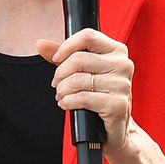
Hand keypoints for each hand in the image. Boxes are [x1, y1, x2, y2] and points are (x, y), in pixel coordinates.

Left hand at [38, 28, 135, 153]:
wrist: (116, 127)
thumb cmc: (99, 95)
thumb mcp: (83, 71)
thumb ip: (64, 56)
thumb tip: (41, 44)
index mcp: (117, 51)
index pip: (88, 36)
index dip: (66, 46)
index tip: (56, 58)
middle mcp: (123, 64)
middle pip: (79, 59)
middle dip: (60, 73)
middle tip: (57, 84)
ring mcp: (122, 85)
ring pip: (78, 80)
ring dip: (62, 90)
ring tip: (61, 95)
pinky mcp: (117, 104)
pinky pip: (83, 98)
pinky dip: (68, 102)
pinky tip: (66, 104)